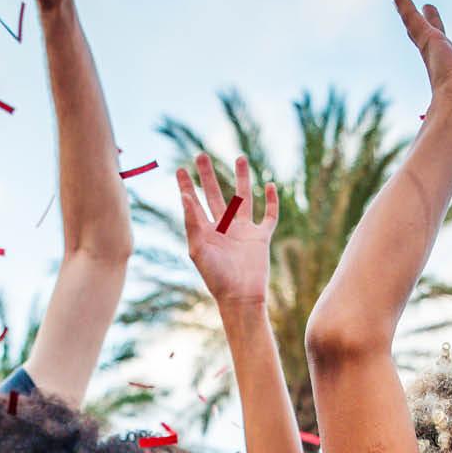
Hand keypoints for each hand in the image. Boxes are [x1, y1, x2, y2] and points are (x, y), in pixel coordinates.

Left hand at [177, 155, 277, 306]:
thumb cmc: (216, 277)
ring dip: (242, 178)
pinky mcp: (261, 237)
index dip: (186, 186)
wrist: (241, 296)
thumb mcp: (198, 249)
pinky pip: (269, 216)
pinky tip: (270, 185)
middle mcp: (224, 228)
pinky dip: (271, 201)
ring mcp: (243, 231)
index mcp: (206, 231)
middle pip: (215, 194)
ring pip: (243, 198)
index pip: (194, 203)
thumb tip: (184, 196)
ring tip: (240, 157)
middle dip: (207, 175)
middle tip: (201, 155)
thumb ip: (192, 222)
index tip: (180, 169)